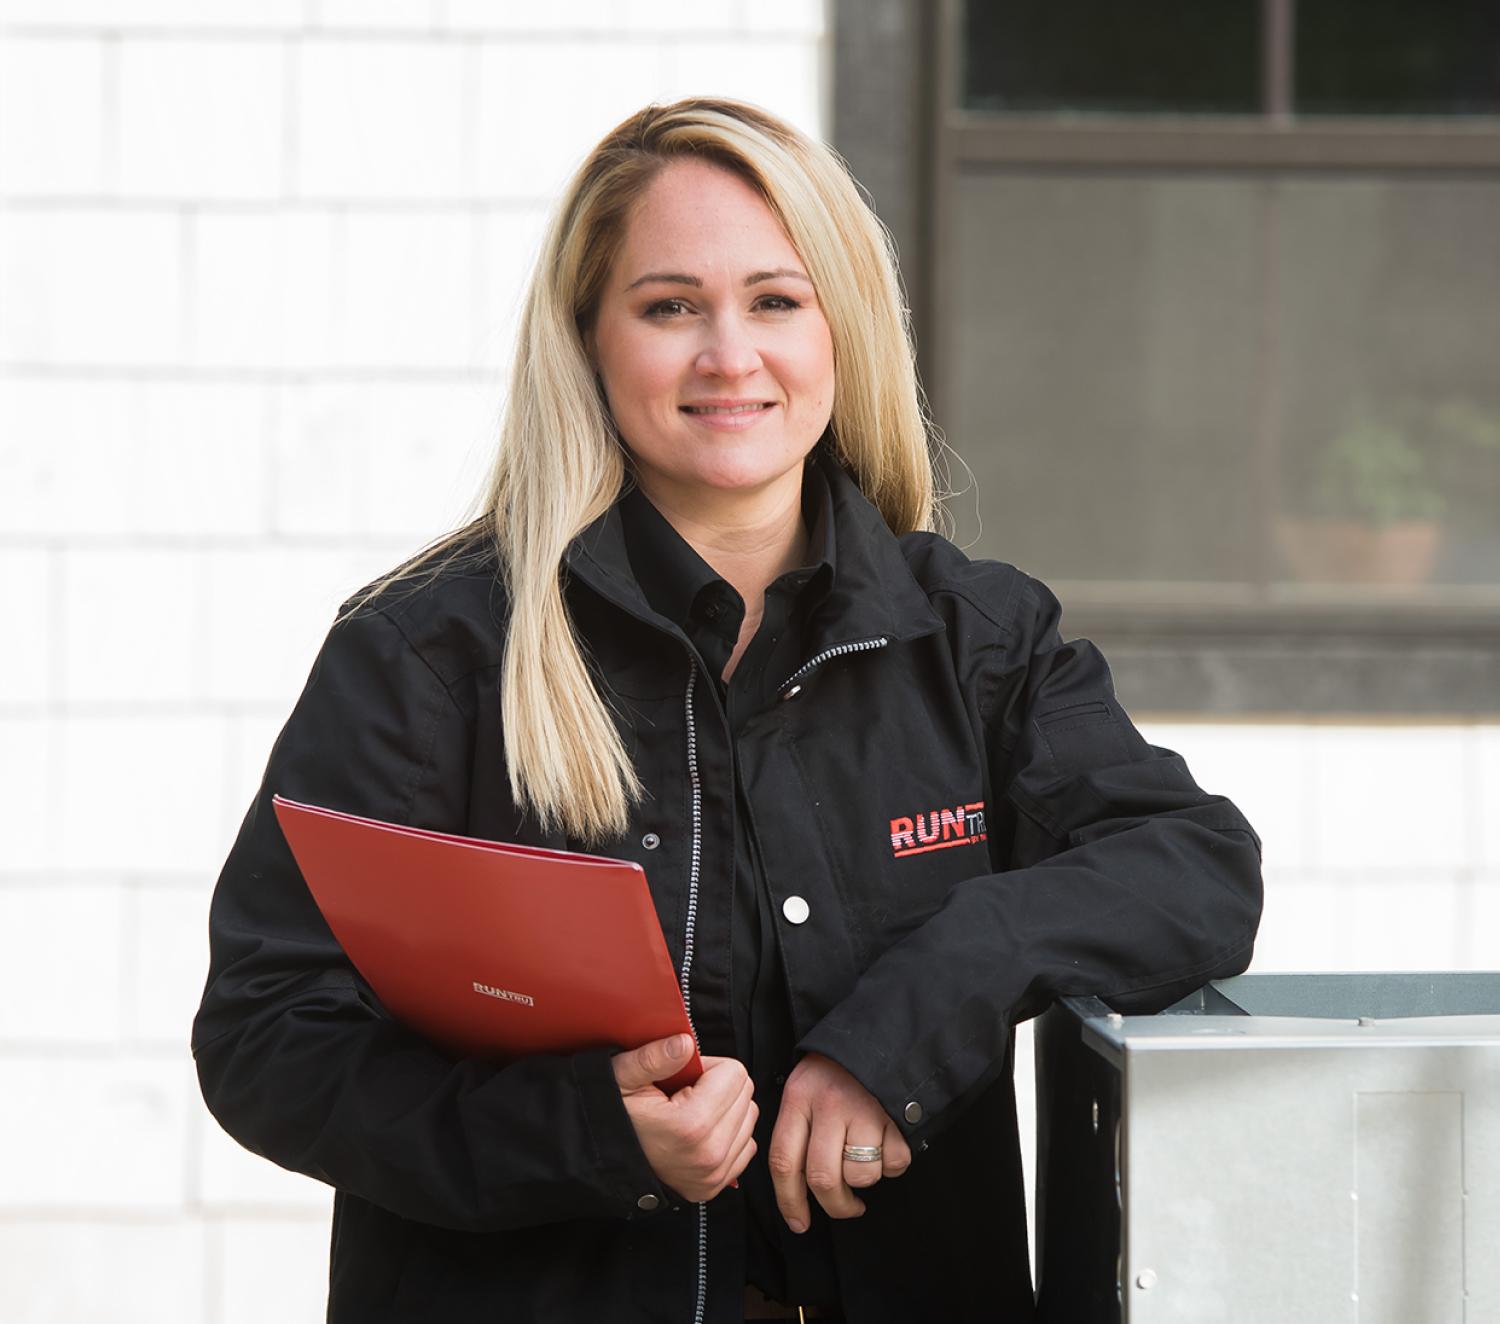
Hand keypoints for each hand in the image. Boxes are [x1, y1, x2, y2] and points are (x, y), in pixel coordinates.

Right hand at [612, 1034, 756, 1202]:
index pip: (734, 1073)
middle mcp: (710, 1153)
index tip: (684, 1078)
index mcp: (692, 1124)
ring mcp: (715, 1173)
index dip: (708, 1067)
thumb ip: (653, 1057)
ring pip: (749, 1118)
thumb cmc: (614, 1115)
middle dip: (720, 1086)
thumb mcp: (623, 1077)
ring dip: (727, 1109)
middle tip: (686, 1094)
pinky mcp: (717, 1185)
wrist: (604, 1161)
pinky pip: (746, 1145)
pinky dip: (729, 1134)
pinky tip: (700, 1132)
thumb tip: (685, 1043)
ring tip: (692, 1113)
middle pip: (746, 1094)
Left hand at [768, 1052, 910, 1230]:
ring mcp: (862, 1108)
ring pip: (860, 1174)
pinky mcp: (895, 1112)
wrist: (876, 1035)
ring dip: (866, 1179)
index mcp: (797, 1098)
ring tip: (867, 1158)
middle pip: (822, 1178)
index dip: (789, 1201)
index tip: (799, 1223)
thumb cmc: (834, 1072)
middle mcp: (827, 1104)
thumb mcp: (803, 1088)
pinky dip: (893, 1163)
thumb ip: (796, 1130)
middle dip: (836, 1205)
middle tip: (846, 1207)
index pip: (783, 1161)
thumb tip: (795, 1189)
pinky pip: (894, 1162)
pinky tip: (888, 1142)